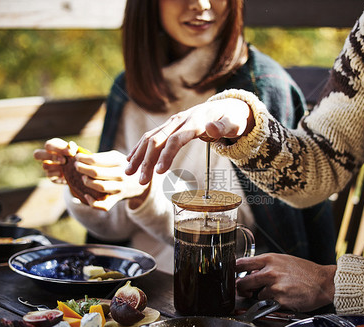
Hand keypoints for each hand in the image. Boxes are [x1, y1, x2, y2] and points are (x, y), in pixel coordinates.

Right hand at [33, 137, 72, 183]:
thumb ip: (72, 147)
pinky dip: (61, 177)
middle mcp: (46, 156)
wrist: (78, 167)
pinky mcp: (51, 177)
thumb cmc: (74, 155)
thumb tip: (70, 145)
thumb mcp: (75, 150)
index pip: (48, 145)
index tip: (71, 153)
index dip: (58, 149)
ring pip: (45, 166)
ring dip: (57, 167)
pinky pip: (52, 178)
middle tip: (64, 160)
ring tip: (68, 167)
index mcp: (52, 147)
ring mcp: (47, 167)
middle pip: (37, 154)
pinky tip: (68, 175)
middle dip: (50, 157)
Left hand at [34, 138, 147, 210]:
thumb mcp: (116, 157)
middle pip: (95, 172)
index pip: (96, 159)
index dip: (83, 159)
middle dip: (82, 168)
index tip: (77, 157)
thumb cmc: (123, 166)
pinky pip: (104, 205)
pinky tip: (86, 195)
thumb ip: (101, 156)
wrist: (142, 181)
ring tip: (83, 178)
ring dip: (87, 182)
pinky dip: (93, 202)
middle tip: (76, 166)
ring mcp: (120, 188)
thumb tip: (80, 155)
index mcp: (119, 161)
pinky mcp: (118, 199)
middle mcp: (120, 175)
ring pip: (99, 187)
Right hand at [125, 98, 253, 184]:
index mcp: (195, 121)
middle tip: (141, 182)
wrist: (227, 107)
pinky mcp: (170, 125)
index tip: (159, 172)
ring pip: (150, 137)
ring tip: (129, 173)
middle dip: (147, 161)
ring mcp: (173, 122)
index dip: (166, 155)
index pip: (175, 139)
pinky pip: (151, 136)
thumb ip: (223, 127)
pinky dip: (139, 148)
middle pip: (158, 140)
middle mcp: (180, 120)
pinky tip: (130, 160)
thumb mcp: (234, 123)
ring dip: (138, 155)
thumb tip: (210, 128)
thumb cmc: (233, 119)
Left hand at [235, 253, 336, 311]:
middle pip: (242, 283)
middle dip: (242, 289)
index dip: (233, 271)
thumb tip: (249, 271)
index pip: (241, 263)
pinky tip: (283, 298)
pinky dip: (272, 303)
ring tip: (276, 292)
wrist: (324, 282)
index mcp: (269, 259)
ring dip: (261, 296)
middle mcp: (269, 271)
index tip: (231, 275)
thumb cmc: (304, 271)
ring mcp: (274, 286)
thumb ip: (266, 265)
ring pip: (256, 295)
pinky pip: (268, 304)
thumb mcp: (283, 260)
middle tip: (247, 291)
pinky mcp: (279, 300)